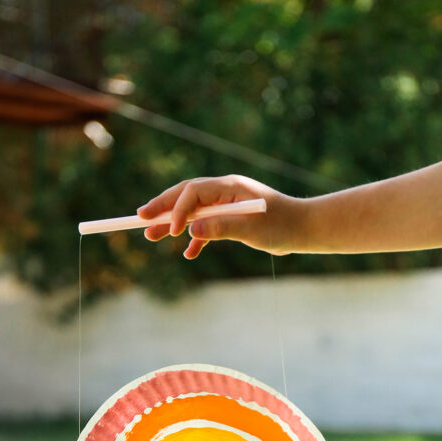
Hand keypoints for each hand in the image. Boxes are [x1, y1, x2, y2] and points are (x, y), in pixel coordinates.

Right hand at [137, 174, 304, 258]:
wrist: (302, 229)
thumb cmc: (281, 225)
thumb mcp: (251, 228)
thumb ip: (220, 227)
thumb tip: (190, 230)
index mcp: (228, 187)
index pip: (192, 193)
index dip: (176, 210)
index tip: (168, 230)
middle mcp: (223, 192)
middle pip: (185, 197)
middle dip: (162, 208)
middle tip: (138, 218)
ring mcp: (226, 205)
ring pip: (192, 212)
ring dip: (172, 224)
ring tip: (149, 236)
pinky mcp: (230, 219)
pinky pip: (206, 226)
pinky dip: (195, 238)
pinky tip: (187, 253)